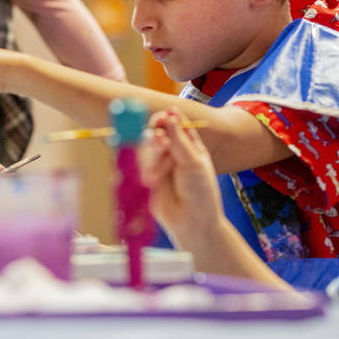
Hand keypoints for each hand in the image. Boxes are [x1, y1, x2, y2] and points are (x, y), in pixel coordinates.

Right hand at [141, 110, 225, 245]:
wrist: (191, 222)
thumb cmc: (200, 192)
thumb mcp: (193, 162)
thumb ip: (178, 140)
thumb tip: (169, 115)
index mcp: (187, 145)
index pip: (173, 124)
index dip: (167, 118)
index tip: (164, 116)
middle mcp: (170, 152)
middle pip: (155, 132)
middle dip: (155, 132)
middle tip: (159, 137)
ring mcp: (156, 165)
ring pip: (146, 148)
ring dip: (153, 150)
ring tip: (163, 157)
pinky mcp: (144, 179)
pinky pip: (139, 166)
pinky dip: (147, 168)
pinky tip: (154, 179)